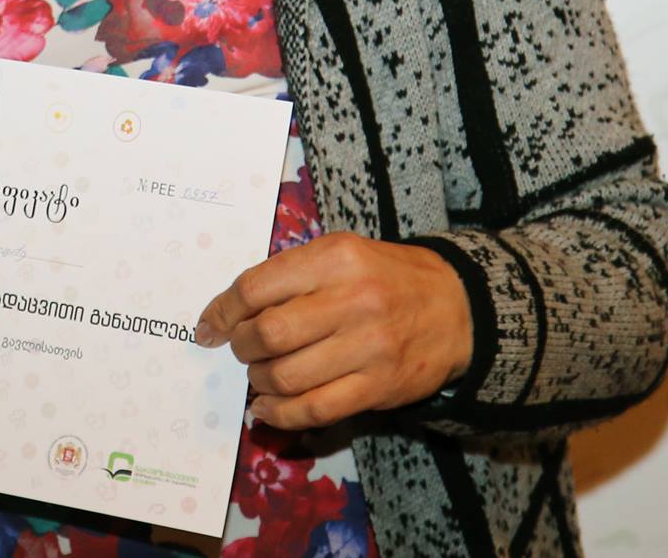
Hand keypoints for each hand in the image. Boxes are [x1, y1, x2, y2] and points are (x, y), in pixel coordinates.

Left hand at [194, 232, 471, 430]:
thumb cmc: (384, 276)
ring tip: (259, 375)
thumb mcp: (339, 253)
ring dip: (259, 380)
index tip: (209, 326)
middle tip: (241, 349)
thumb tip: (230, 310)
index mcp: (335, 258)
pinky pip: (316, 409)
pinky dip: (281, 413)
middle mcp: (353, 300)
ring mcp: (370, 346)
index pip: (256, 287)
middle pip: (269, 333)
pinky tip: (268, 408)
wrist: (458, 306)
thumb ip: (290, 275)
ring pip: (288, 375)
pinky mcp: (380, 386)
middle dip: (242, 347)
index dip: (223, 311)